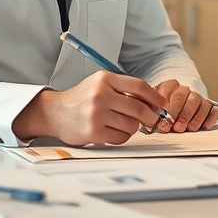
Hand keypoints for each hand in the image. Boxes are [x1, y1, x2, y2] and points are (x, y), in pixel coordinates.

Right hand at [13, 71, 166, 145]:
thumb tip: (154, 101)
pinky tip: (113, 131)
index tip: (163, 104)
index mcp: (105, 79)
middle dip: (151, 116)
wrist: (55, 112)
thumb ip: (124, 89)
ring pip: (131, 125)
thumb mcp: (101, 84)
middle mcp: (100, 94)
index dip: (155, 96)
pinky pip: (121, 137)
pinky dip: (122, 136)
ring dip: (134, 128)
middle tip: (154, 120)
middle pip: (138, 107)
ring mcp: (96, 114)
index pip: (139, 86)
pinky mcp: (93, 132)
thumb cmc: (82, 98)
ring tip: (124, 124)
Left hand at [153, 80, 217, 132]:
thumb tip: (149, 115)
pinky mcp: (210, 107)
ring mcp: (198, 98)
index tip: (163, 119)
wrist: (174, 117)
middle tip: (176, 126)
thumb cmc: (162, 114)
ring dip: (194, 116)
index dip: (166, 105)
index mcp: (169, 87)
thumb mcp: (153, 110)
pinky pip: (213, 110)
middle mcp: (184, 90)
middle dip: (179, 112)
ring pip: (198, 101)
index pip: (168, 88)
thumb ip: (151, 110)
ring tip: (188, 129)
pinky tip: (205, 126)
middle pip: (183, 95)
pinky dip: (210, 117)